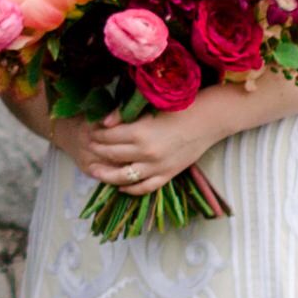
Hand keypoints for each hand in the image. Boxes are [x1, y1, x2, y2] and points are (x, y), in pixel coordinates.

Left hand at [71, 93, 232, 194]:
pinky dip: (131, 189)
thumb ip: (125, 116)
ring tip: (94, 172)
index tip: (90, 132)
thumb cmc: (180, 108)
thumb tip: (104, 122)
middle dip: (97, 152)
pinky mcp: (167, 175)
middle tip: (89, 148)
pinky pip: (145, 187)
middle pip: (112, 156)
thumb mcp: (150, 108)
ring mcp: (157, 167)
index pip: (108, 138)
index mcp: (140, 133)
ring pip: (124, 177)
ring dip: (106, 175)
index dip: (96, 135)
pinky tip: (121, 186)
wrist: (208, 120)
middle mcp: (146, 153)